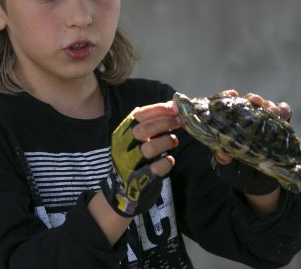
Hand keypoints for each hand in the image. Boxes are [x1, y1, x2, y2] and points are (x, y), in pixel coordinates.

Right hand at [101, 102, 180, 216]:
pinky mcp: (140, 180)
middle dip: (165, 122)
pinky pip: (157, 168)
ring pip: (150, 148)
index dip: (158, 110)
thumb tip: (172, 107)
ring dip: (167, 141)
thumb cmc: (133, 160)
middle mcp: (123, 147)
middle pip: (144, 129)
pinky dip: (167, 162)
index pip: (138, 116)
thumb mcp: (132, 141)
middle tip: (179, 121)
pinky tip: (169, 160)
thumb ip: (148, 126)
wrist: (120, 192)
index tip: (174, 108)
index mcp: (121, 134)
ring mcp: (130, 164)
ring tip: (174, 141)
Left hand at [212, 90, 291, 195]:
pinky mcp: (280, 128)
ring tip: (271, 109)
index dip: (228, 97)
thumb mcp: (227, 168)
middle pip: (249, 102)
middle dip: (253, 99)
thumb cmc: (237, 172)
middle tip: (255, 100)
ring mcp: (264, 123)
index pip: (227, 105)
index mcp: (230, 125)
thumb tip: (221, 153)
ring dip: (269, 105)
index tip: (233, 94)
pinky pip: (284, 114)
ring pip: (267, 106)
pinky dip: (284, 110)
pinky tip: (282, 113)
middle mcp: (247, 120)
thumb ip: (223, 160)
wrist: (259, 185)